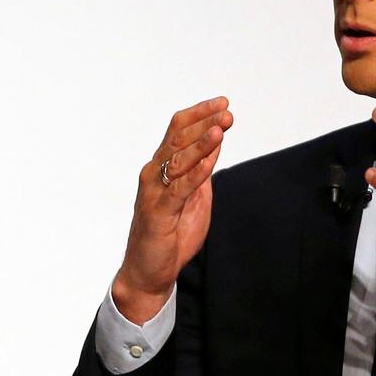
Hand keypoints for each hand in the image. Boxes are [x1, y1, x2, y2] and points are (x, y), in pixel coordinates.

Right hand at [113, 95, 232, 321]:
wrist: (148, 271)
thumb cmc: (170, 236)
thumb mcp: (194, 197)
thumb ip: (201, 172)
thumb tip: (215, 144)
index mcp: (161, 169)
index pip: (177, 132)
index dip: (199, 115)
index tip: (223, 104)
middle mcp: (153, 175)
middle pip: (177, 139)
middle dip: (203, 123)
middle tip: (226, 112)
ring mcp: (153, 193)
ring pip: (177, 159)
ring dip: (201, 142)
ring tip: (221, 127)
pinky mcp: (158, 213)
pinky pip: (179, 188)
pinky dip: (196, 172)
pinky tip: (212, 158)